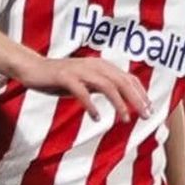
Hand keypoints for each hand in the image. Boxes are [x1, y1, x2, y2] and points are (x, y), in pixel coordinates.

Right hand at [14, 56, 151, 122]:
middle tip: (146, 116)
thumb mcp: (86, 81)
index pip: (128, 78)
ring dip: (119, 103)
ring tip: (125, 119)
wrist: (33, 69)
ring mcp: (79, 70)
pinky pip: (82, 92)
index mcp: (101, 65)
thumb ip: (102, 86)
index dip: (141, 93)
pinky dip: (91, 105)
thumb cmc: (60, 77)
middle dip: (136, 99)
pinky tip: (96, 118)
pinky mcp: (65, 77)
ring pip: (107, 85)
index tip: (150, 110)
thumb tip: (122, 98)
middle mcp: (93, 65)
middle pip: (122, 81)